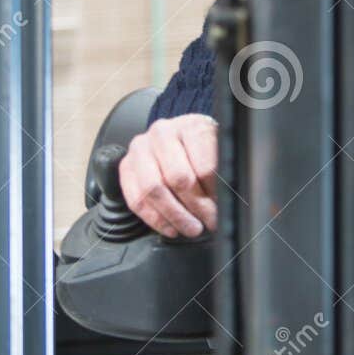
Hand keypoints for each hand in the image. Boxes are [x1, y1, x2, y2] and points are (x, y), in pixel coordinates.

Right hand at [117, 114, 217, 238]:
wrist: (178, 137)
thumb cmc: (201, 147)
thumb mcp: (219, 151)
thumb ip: (223, 172)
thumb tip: (227, 202)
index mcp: (191, 126)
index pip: (204, 166)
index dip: (214, 194)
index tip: (222, 210)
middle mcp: (163, 133)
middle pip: (179, 178)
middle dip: (196, 207)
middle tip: (208, 222)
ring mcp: (141, 148)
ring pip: (154, 188)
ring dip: (175, 215)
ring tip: (191, 228)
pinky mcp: (126, 166)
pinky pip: (136, 198)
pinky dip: (155, 219)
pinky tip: (171, 227)